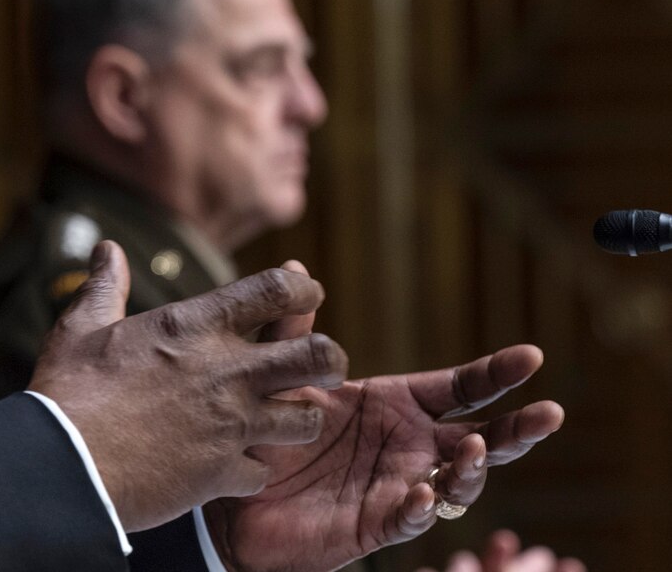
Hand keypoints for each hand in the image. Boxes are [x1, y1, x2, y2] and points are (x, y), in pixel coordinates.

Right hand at [28, 241, 347, 530]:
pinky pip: (264, 472)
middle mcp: (225, 371)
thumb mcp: (82, 327)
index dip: (302, 289)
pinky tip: (234, 467)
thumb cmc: (69, 391)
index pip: (275, 291)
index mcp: (193, 327)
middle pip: (318, 355)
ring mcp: (230, 424)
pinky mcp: (223, 473)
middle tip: (324, 364)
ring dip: (298, 418)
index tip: (308, 295)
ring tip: (283, 419)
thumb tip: (107, 249)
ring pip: (307, 418)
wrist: (64, 464)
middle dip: (331, 358)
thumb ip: (106, 287)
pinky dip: (252, 470)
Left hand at [203, 265, 564, 571]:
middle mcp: (412, 446)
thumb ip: (294, 331)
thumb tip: (294, 264)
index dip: (498, 373)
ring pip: (458, 482)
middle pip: (483, 436)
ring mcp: (401, 486)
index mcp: (399, 404)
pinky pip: (410, 519)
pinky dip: (421, 508)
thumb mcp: (284, 377)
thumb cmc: (272, 432)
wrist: (239, 494)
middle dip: (518, 428)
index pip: (462, 387)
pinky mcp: (377, 524)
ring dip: (472, 468)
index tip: (533, 355)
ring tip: (472, 448)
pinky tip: (423, 492)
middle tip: (549, 413)